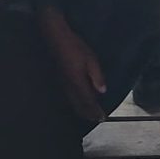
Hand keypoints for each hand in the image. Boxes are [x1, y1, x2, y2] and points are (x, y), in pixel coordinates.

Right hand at [38, 8, 106, 123]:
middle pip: (80, 105)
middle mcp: (70, 86)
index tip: (102, 118)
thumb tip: (103, 91)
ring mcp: (64, 84)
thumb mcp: (91, 59)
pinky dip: (77, 104)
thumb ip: (97, 76)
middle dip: (89, 114)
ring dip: (82, 110)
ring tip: (90, 115)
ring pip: (73, 102)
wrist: (57, 39)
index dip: (95, 111)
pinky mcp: (61, 80)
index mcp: (78, 82)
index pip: (88, 101)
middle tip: (97, 120)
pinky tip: (79, 103)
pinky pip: (70, 97)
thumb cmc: (75, 47)